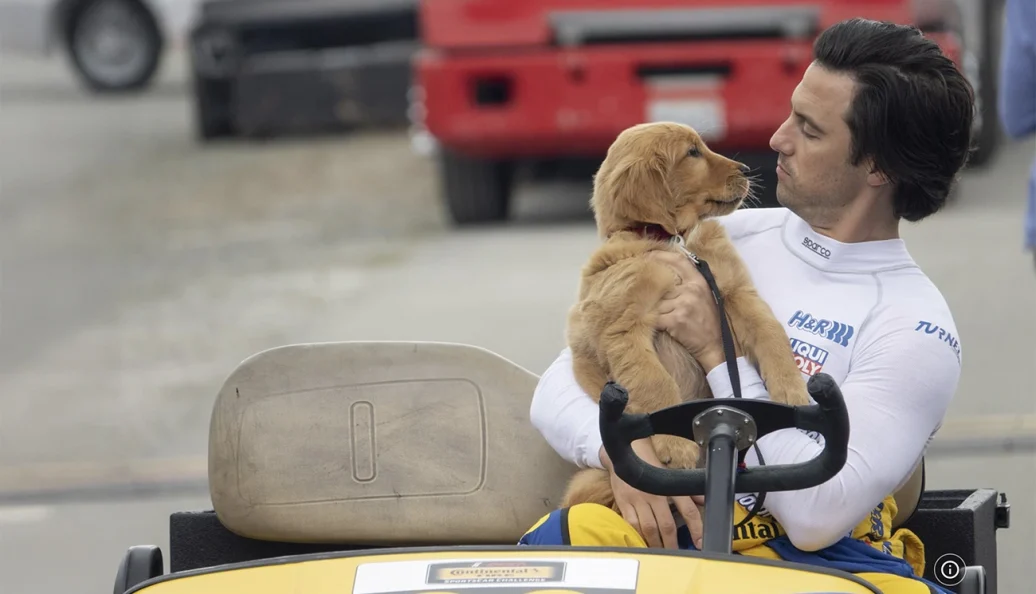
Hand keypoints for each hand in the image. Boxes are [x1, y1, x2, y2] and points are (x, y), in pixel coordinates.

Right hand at [600, 440, 703, 548]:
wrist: (626, 453)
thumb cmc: (650, 466)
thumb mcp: (671, 475)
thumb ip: (688, 491)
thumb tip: (705, 501)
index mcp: (669, 486)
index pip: (687, 508)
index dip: (695, 527)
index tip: (699, 542)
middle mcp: (654, 493)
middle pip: (666, 524)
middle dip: (672, 543)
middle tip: (676, 555)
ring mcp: (637, 498)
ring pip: (648, 527)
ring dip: (655, 543)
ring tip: (660, 553)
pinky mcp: (624, 502)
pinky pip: (631, 524)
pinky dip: (638, 536)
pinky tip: (642, 543)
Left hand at [647, 250, 725, 369]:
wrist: (716, 346)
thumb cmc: (708, 322)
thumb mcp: (705, 296)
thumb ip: (689, 284)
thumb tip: (666, 272)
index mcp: (699, 282)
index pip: (678, 261)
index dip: (661, 256)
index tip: (647, 255)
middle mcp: (692, 290)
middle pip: (662, 285)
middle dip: (653, 292)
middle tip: (643, 293)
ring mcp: (684, 304)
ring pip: (657, 302)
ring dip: (654, 310)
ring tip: (657, 316)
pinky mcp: (676, 320)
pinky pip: (655, 317)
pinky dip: (653, 322)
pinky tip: (657, 325)